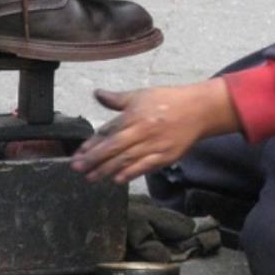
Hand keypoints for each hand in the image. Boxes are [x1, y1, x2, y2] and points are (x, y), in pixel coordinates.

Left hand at [71, 80, 239, 183]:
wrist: (197, 110)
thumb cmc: (167, 100)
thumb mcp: (140, 95)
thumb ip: (117, 99)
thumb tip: (97, 94)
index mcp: (134, 115)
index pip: (108, 131)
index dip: (92, 144)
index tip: (78, 153)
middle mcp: (142, 131)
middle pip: (113, 148)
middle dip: (93, 160)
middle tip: (77, 168)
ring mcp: (154, 145)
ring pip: (126, 160)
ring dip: (106, 170)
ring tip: (91, 177)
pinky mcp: (165, 156)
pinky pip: (144, 167)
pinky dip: (130, 174)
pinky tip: (116, 180)